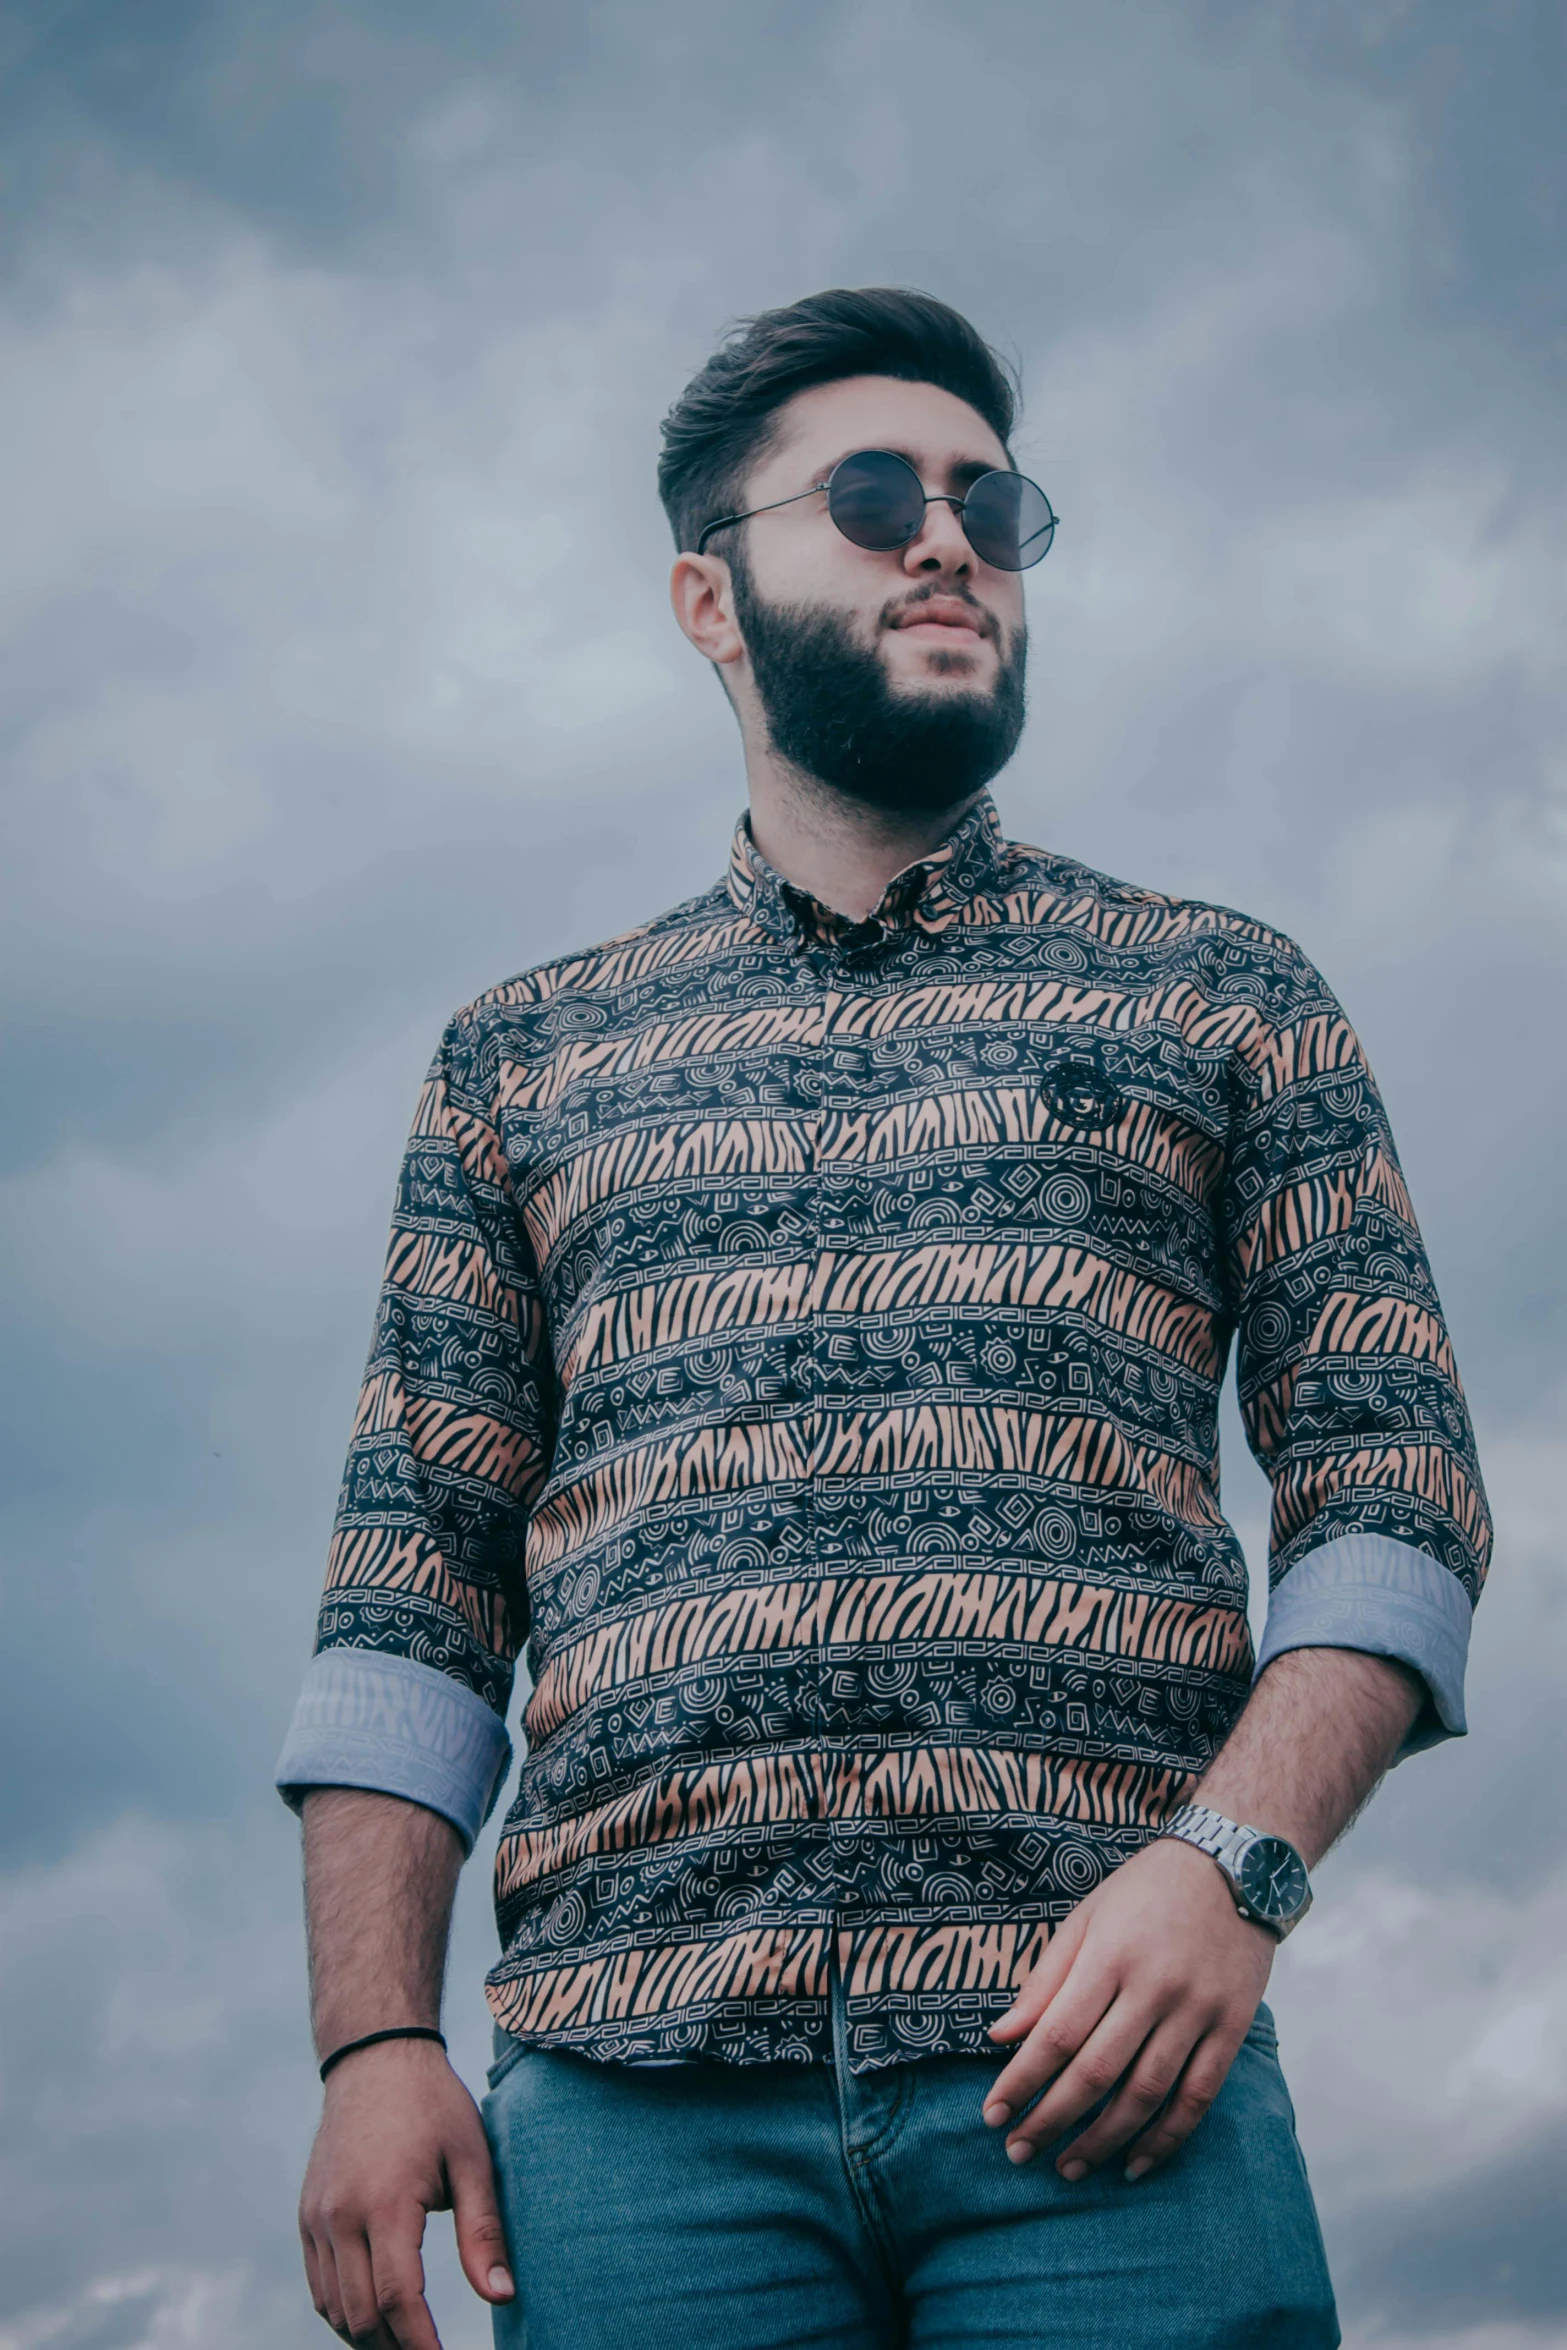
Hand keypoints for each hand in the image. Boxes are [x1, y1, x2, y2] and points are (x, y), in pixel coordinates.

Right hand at [299, 2038, 513, 2347]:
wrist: (375, 2058)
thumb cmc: (434, 2105)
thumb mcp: (472, 2159)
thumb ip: (484, 2231)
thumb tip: (501, 2295)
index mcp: (386, 2202)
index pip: (397, 2299)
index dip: (420, 2343)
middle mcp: (340, 2215)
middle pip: (360, 2315)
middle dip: (395, 2347)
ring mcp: (317, 2217)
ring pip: (333, 2308)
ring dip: (367, 2337)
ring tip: (407, 2343)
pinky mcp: (307, 2215)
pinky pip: (319, 2285)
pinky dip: (343, 2312)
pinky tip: (376, 2317)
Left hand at [982, 1837, 1274, 2179]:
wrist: (1235, 1868)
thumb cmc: (1146, 1892)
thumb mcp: (1086, 1918)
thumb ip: (1045, 1980)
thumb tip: (1000, 2036)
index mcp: (1110, 1955)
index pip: (1057, 2034)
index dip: (1021, 2081)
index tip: (992, 2116)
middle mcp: (1154, 1987)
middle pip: (1097, 2072)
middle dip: (1051, 2120)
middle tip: (1018, 2154)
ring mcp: (1197, 2011)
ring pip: (1146, 2094)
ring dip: (1103, 2140)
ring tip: (1068, 2168)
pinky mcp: (1232, 2029)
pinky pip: (1198, 2097)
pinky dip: (1167, 2138)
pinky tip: (1136, 2164)